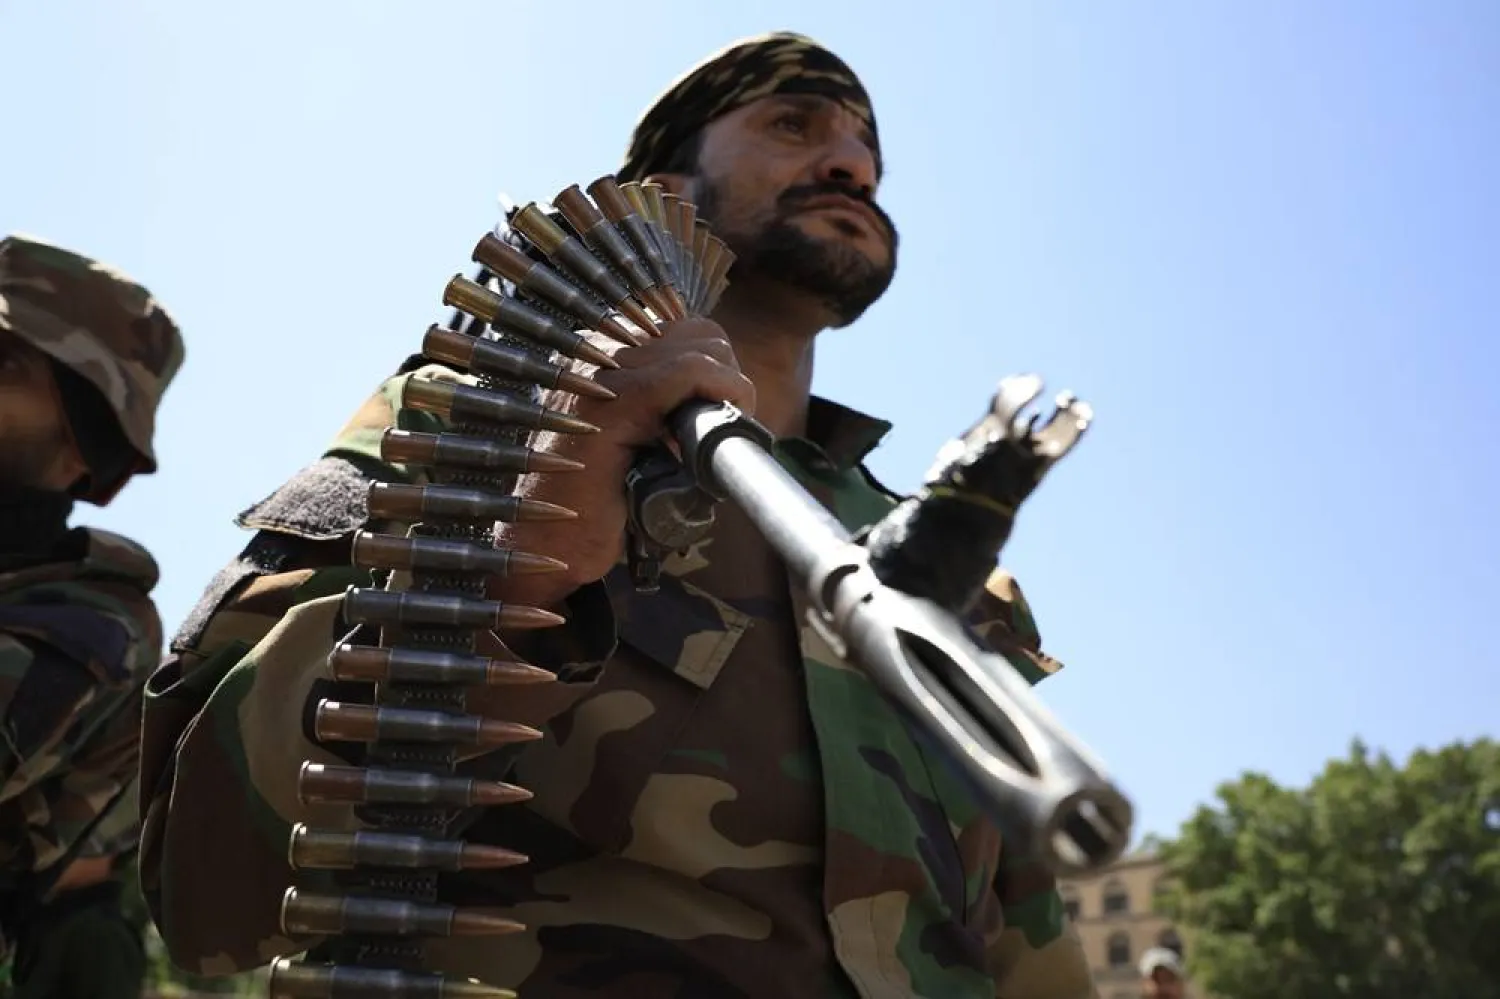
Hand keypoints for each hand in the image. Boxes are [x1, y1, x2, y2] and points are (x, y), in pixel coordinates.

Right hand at [489, 318, 754, 608]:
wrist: (543, 545)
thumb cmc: (589, 505)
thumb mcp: (631, 445)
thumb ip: (659, 412)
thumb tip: (720, 401)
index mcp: (598, 357)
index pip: (683, 331)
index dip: (716, 372)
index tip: (721, 417)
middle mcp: (595, 352)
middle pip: (699, 332)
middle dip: (725, 378)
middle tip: (720, 430)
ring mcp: (601, 373)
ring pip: (701, 346)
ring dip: (728, 389)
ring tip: (714, 437)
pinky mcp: (614, 403)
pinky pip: (690, 372)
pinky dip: (722, 393)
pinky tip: (720, 426)